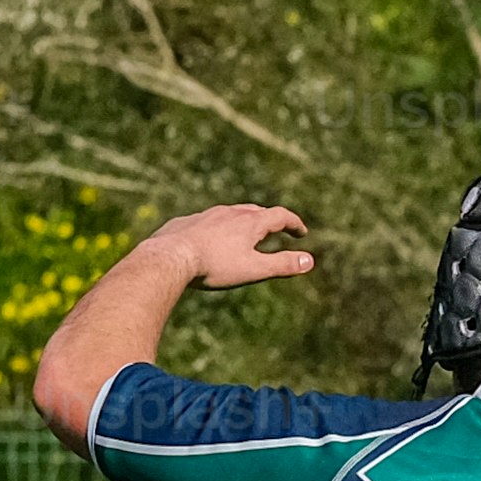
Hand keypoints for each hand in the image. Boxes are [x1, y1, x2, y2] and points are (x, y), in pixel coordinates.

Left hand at [159, 204, 315, 292]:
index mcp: (250, 222)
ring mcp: (207, 215)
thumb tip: (310, 261)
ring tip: (246, 232)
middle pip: (256, 211)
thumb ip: (282, 265)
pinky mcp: (187, 222)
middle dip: (270, 220)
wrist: (170, 257)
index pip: (280, 216)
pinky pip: (208, 221)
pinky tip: (213, 238)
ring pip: (231, 213)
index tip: (301, 233)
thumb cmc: (214, 265)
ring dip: (244, 221)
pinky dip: (219, 227)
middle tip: (278, 230)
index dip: (294, 224)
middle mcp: (230, 213)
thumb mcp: (253, 269)